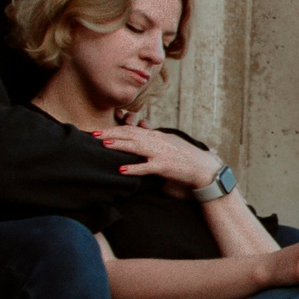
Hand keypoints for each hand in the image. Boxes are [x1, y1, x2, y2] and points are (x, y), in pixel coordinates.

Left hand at [92, 123, 221, 190]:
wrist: (204, 168)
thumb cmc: (186, 158)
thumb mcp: (169, 145)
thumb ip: (154, 141)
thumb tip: (139, 140)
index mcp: (157, 136)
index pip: (132, 129)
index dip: (115, 128)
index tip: (100, 130)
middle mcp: (158, 141)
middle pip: (131, 134)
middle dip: (111, 133)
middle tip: (93, 134)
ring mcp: (161, 153)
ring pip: (136, 146)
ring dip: (119, 145)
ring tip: (103, 144)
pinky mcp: (165, 167)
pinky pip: (146, 167)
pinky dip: (133, 168)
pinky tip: (121, 169)